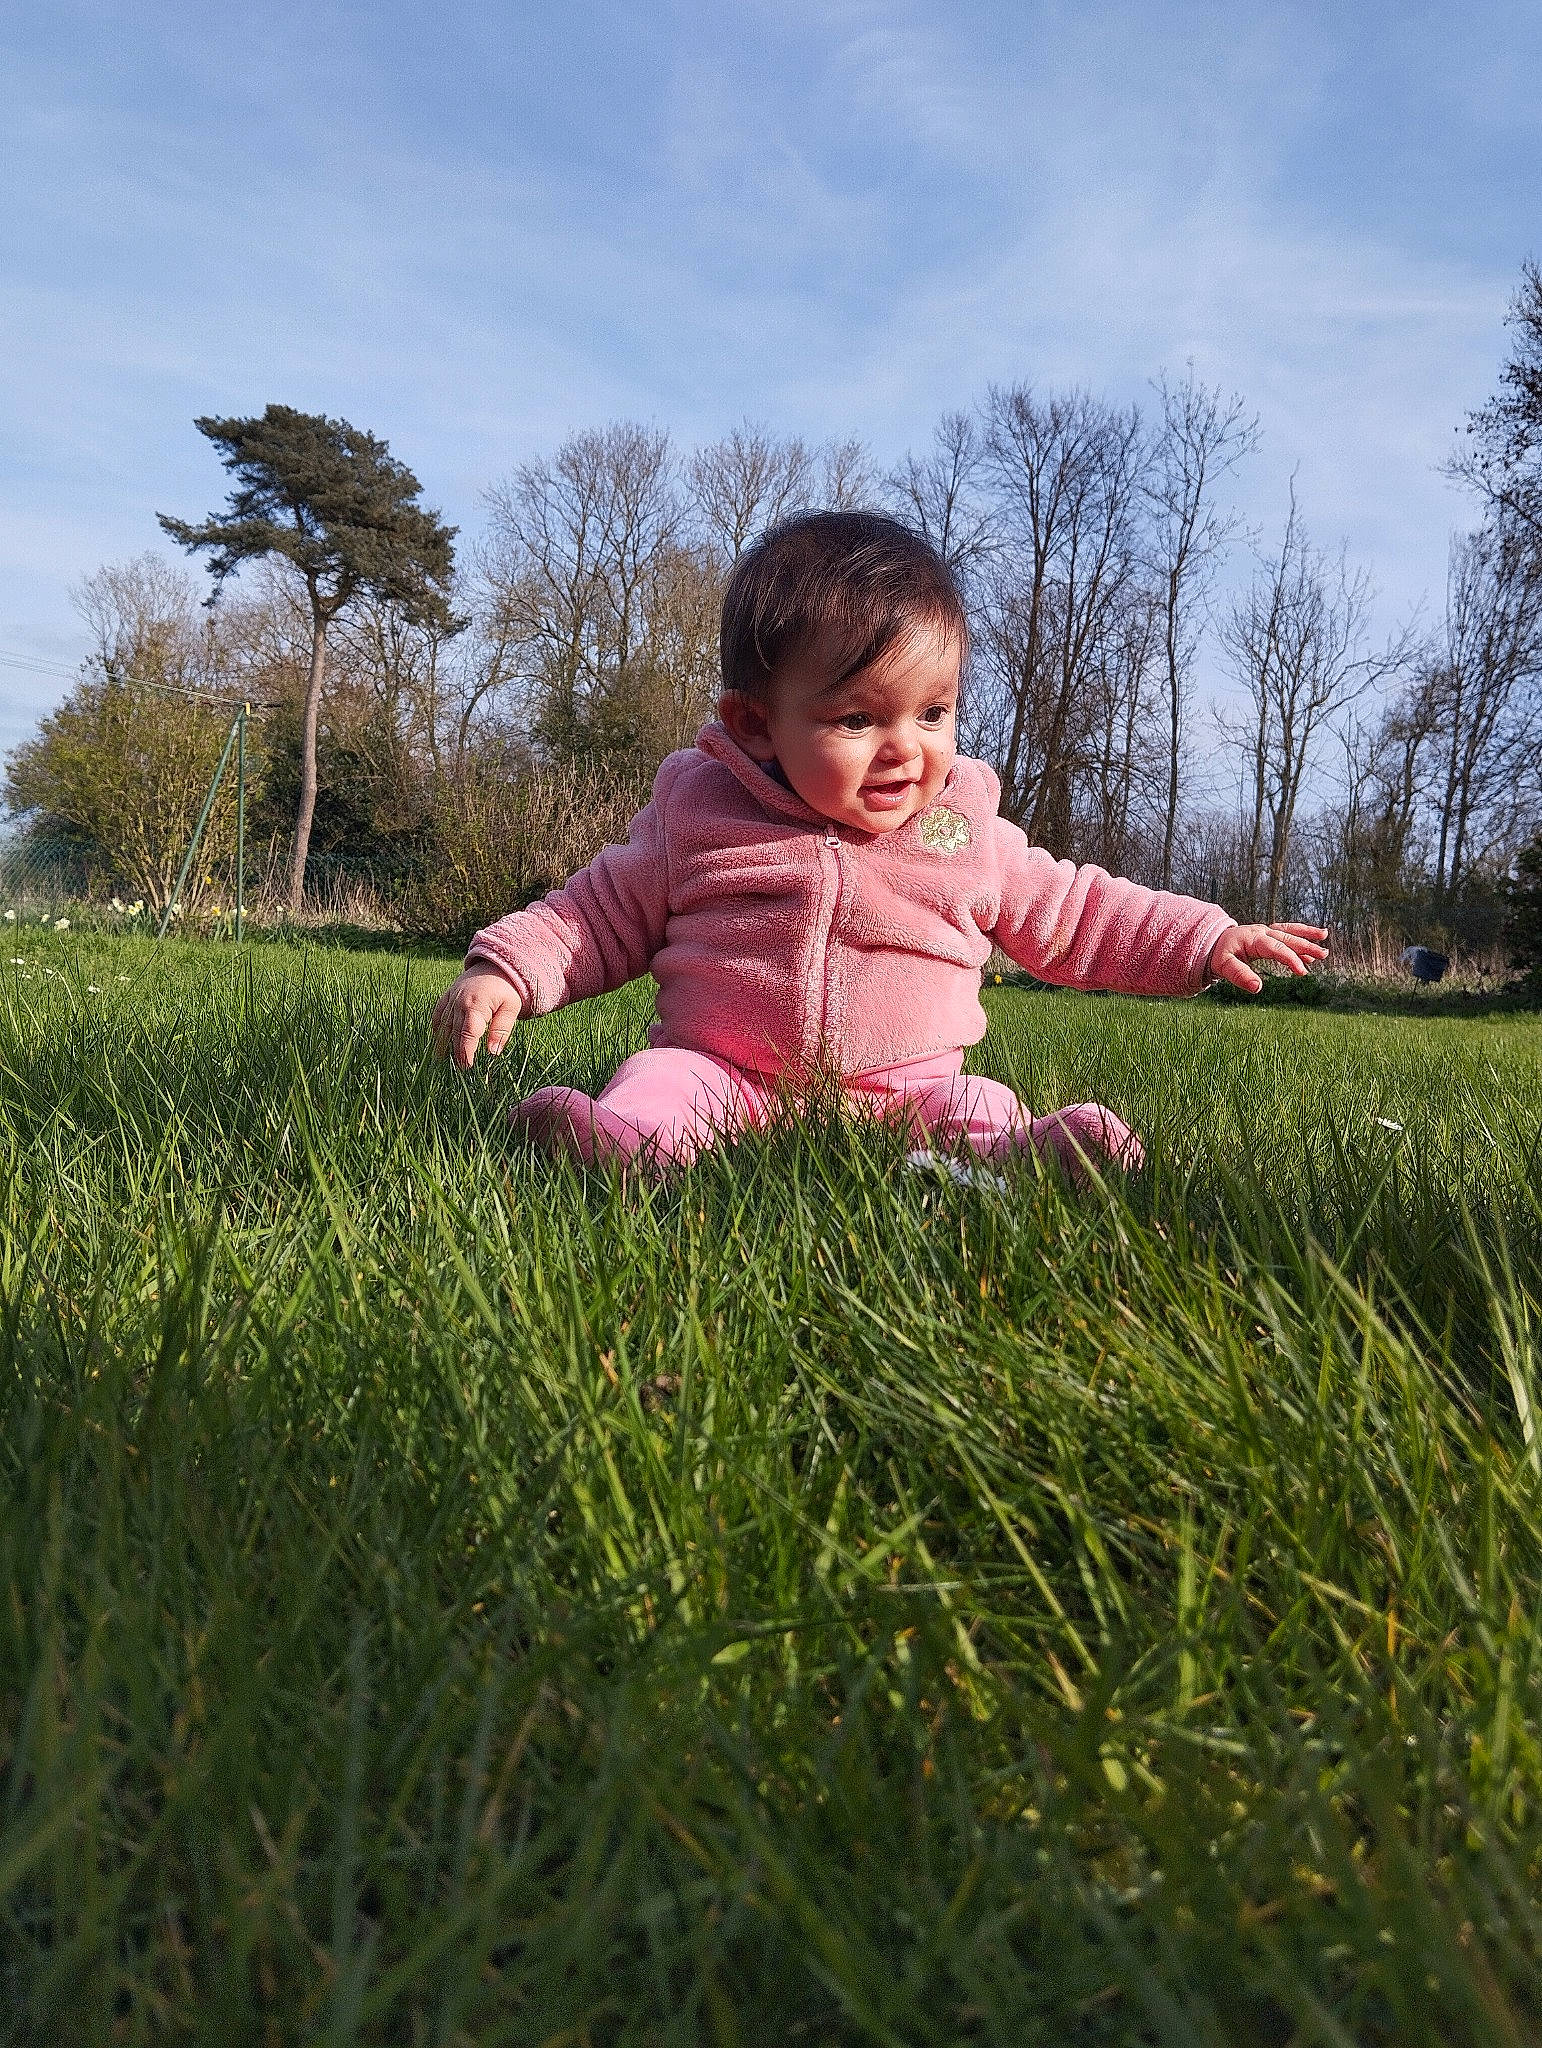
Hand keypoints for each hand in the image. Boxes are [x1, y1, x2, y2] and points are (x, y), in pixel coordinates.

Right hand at [430, 968, 523, 1067]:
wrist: (495, 965)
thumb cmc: (506, 990)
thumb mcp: (511, 1008)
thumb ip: (502, 1030)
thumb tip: (493, 1053)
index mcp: (476, 1005)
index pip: (468, 1034)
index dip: (466, 1052)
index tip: (467, 1067)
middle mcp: (459, 1002)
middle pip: (454, 1032)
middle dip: (455, 1052)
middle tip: (458, 1070)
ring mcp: (450, 998)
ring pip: (443, 1024)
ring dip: (442, 1043)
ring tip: (441, 1060)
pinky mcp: (446, 996)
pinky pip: (438, 1014)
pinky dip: (437, 1027)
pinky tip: (437, 1040)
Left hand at [1206, 922, 1328, 993]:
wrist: (1212, 943)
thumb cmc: (1218, 955)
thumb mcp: (1223, 967)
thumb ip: (1239, 976)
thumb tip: (1257, 988)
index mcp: (1253, 939)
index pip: (1276, 948)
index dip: (1290, 959)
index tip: (1302, 971)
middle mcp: (1261, 932)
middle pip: (1287, 938)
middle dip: (1305, 946)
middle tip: (1323, 954)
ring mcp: (1265, 932)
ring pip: (1289, 931)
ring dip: (1306, 935)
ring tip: (1324, 937)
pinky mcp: (1268, 935)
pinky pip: (1287, 932)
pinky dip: (1300, 936)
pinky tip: (1312, 949)